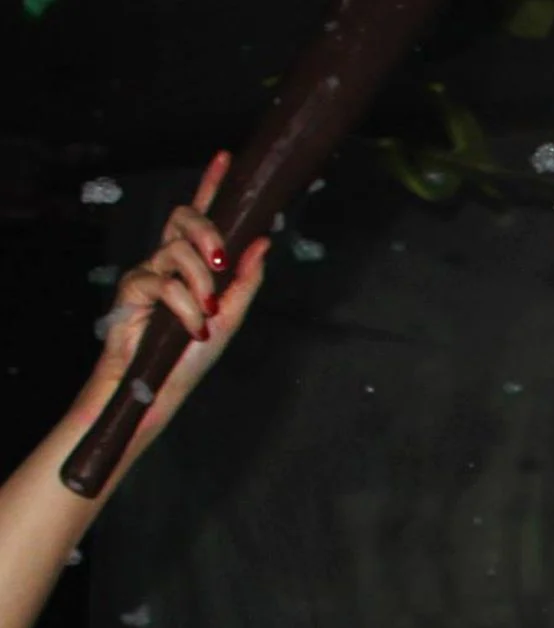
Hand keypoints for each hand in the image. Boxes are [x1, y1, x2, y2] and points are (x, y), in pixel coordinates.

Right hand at [86, 151, 270, 429]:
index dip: (211, 185)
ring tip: (208, 313)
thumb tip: (264, 241)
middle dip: (207, 232)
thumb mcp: (232, 316)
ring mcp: (148, 272)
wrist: (160, 386)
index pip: (201, 215)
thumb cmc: (193, 353)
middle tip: (222, 262)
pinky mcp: (131, 290)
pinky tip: (195, 327)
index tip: (225, 158)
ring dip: (201, 282)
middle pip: (183, 218)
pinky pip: (162, 283)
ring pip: (176, 251)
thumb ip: (247, 279)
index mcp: (194, 264)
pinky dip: (185, 307)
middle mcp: (169, 261)